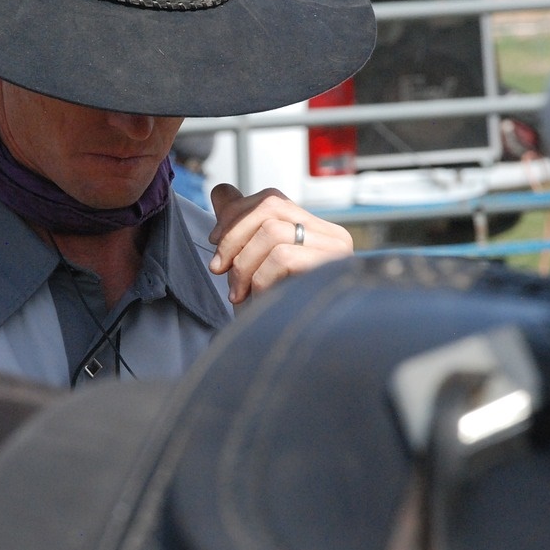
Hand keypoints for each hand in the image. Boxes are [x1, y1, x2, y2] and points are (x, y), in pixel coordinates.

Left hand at [207, 183, 353, 304]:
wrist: (294, 358)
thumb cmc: (275, 312)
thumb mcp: (251, 263)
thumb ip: (240, 225)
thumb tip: (221, 191)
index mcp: (315, 230)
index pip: (272, 199)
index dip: (236, 215)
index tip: (214, 243)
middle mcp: (332, 236)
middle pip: (271, 206)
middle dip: (234, 236)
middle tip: (219, 269)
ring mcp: (335, 252)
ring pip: (273, 231)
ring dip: (244, 264)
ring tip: (240, 293)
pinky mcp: (331, 271)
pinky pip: (282, 257)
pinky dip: (260, 279)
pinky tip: (259, 299)